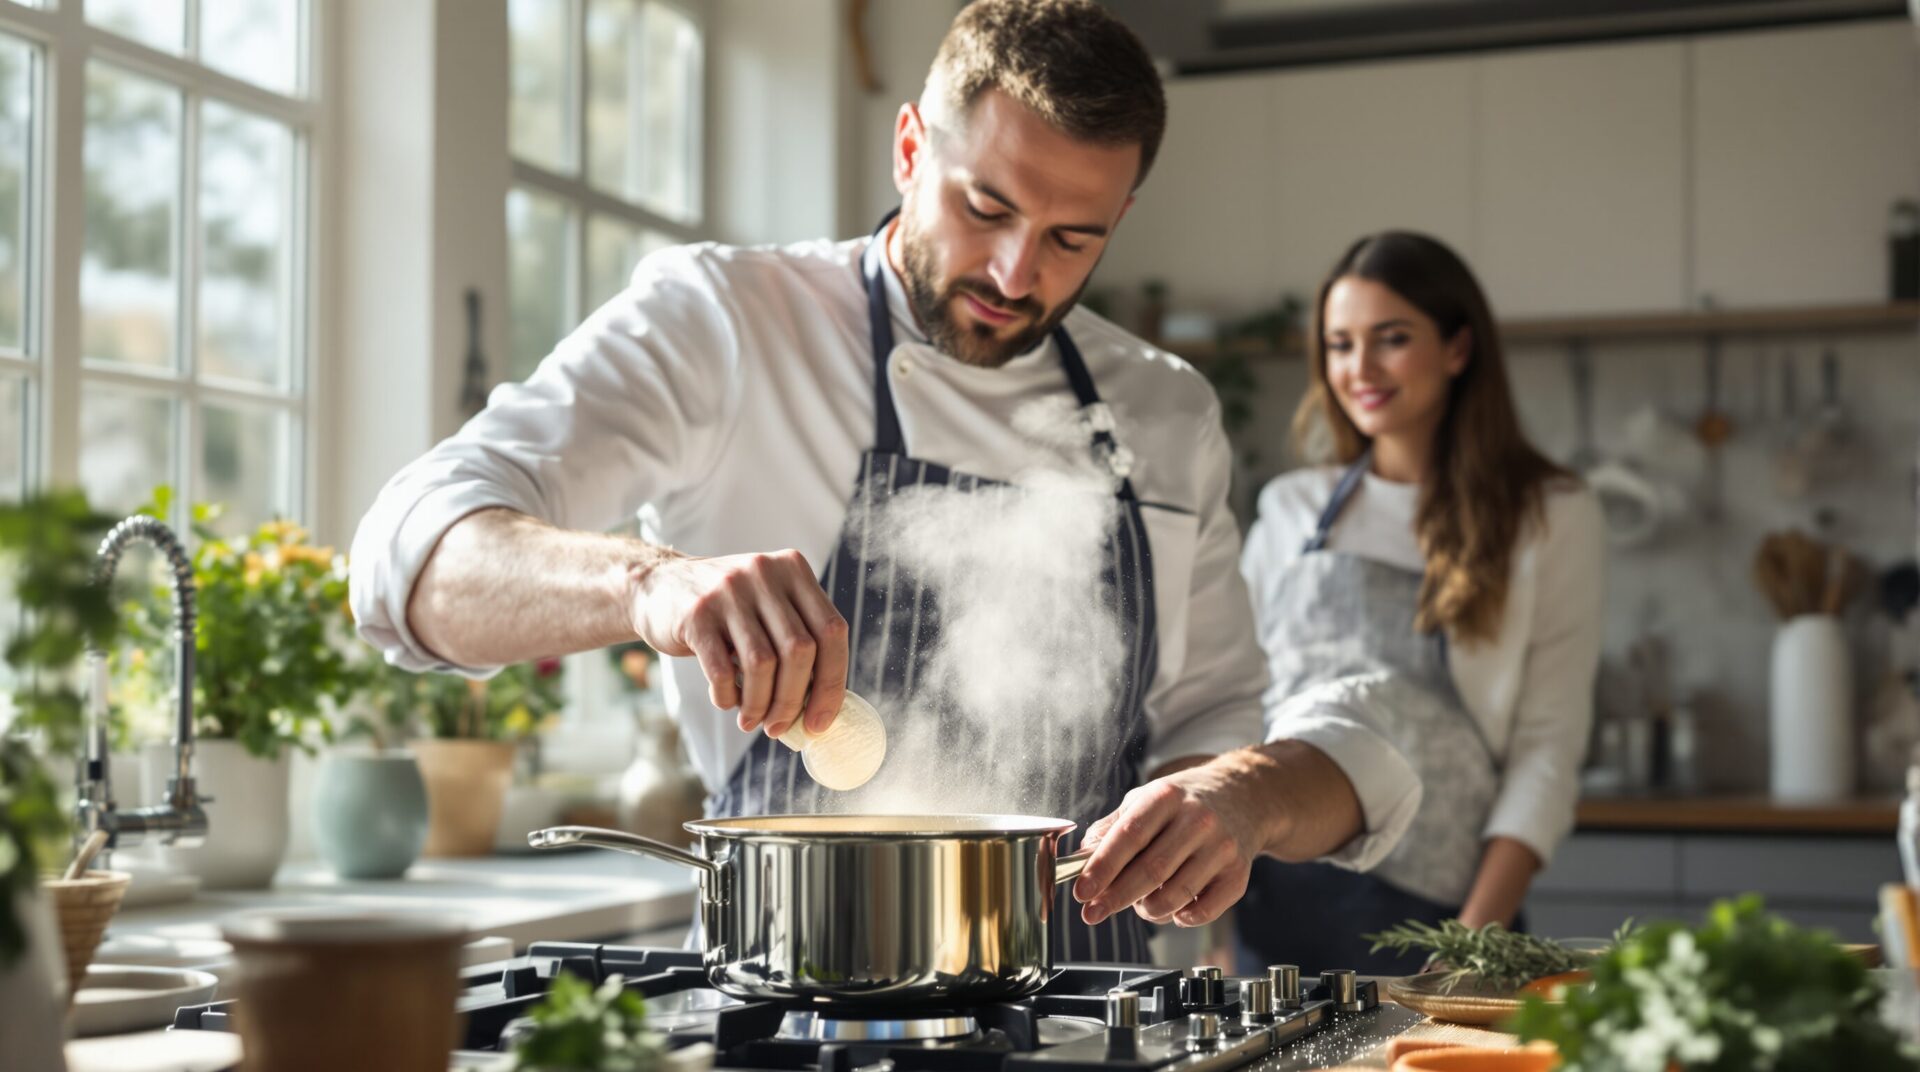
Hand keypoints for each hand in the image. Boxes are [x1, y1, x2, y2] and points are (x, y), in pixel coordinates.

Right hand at [629, 549, 848, 737]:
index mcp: (793, 569)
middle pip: (800, 650)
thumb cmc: (725, 611)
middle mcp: (765, 573)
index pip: (832, 631)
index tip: (821, 722)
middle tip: (779, 728)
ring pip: (763, 663)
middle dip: (793, 700)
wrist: (658, 586)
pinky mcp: (696, 613)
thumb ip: (797, 640)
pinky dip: (728, 697)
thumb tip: (822, 707)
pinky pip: (723, 670)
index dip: (832, 683)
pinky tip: (726, 700)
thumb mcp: (767, 606)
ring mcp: (729, 590)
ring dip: (761, 704)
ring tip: (752, 721)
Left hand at [1070, 759, 1265, 927]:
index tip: (1082, 892)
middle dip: (1116, 898)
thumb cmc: (1183, 803)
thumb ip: (1110, 828)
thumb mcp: (1144, 800)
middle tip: (1093, 913)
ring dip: (1148, 910)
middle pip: (1151, 871)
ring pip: (1175, 895)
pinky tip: (1173, 909)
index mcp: (1166, 796)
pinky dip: (1181, 918)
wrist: (1242, 797)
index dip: (1102, 867)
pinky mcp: (1238, 873)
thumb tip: (1081, 859)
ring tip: (1139, 904)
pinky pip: (1204, 911)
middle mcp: (1197, 819)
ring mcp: (1222, 847)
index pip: (1129, 836)